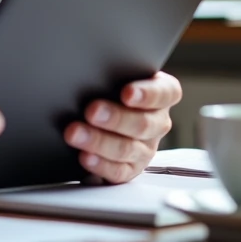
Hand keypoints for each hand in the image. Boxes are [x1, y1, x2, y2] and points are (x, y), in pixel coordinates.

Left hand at [63, 71, 180, 183]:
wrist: (100, 111)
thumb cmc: (109, 86)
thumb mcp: (114, 75)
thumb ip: (111, 73)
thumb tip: (87, 70)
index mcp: (161, 94)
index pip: (165, 93)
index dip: (147, 94)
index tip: (126, 92)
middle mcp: (157, 122)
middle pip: (143, 124)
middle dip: (115, 118)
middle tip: (91, 111)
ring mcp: (146, 148)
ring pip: (127, 148)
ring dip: (99, 141)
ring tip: (75, 133)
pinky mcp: (130, 169)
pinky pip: (118, 172)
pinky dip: (100, 165)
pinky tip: (84, 156)